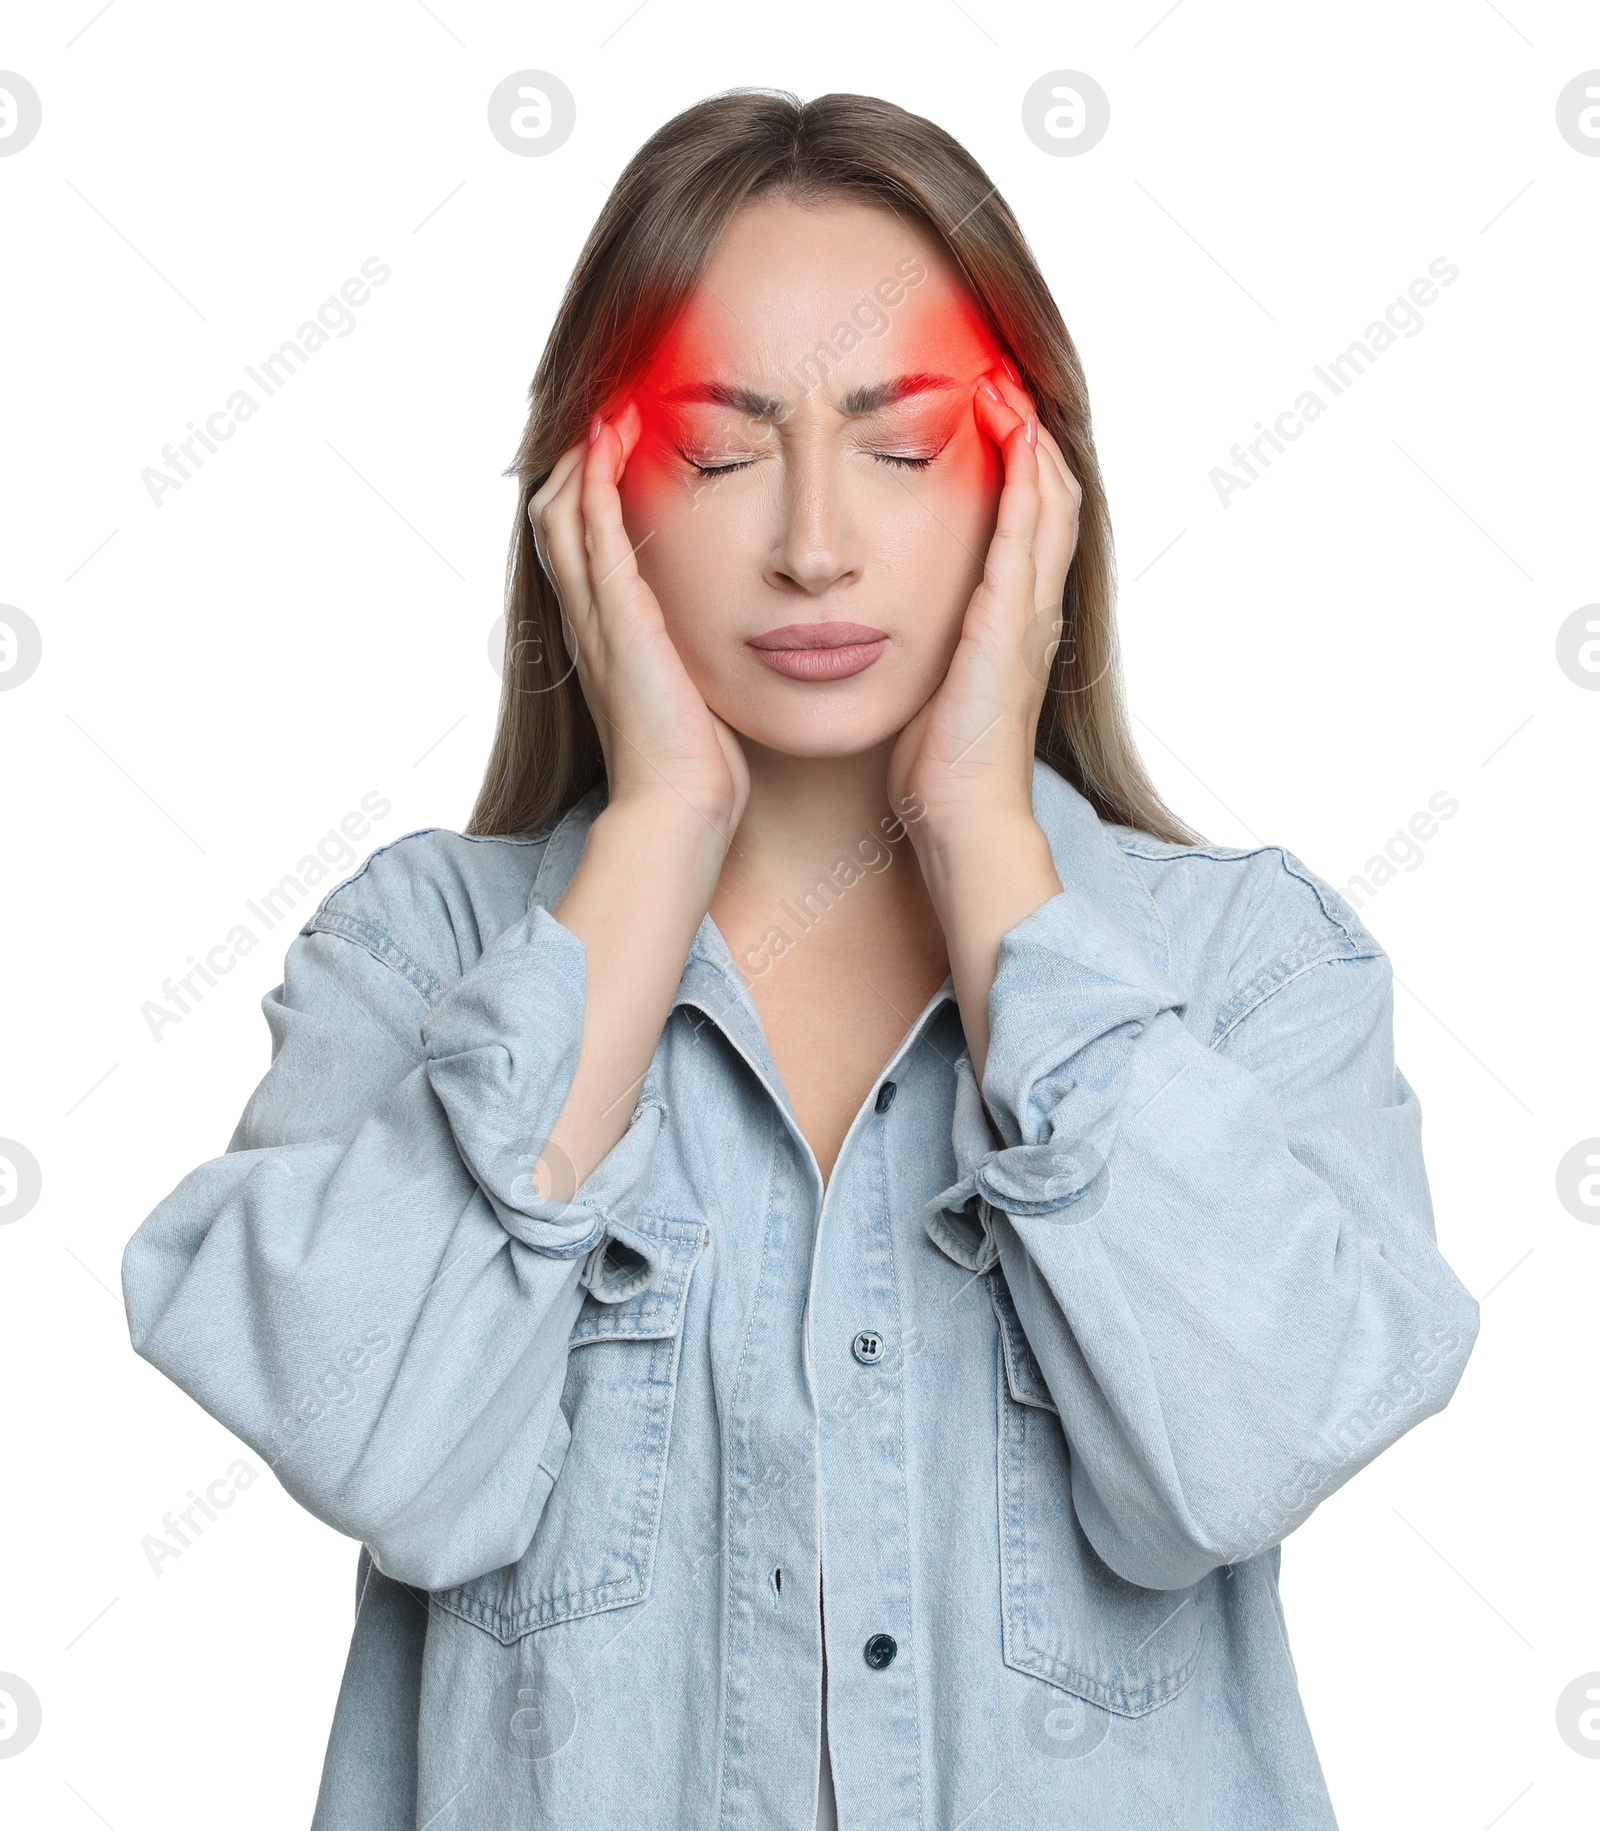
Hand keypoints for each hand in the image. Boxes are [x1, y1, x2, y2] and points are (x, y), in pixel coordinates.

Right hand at [529, 400, 749, 837]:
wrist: (680, 808)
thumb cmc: (698, 767)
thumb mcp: (694, 697)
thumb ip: (696, 663)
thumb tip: (733, 643)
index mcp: (604, 639)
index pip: (579, 547)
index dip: (589, 494)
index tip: (621, 449)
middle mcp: (587, 622)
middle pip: (556, 517)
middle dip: (575, 461)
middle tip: (608, 412)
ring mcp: (595, 618)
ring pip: (561, 512)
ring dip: (581, 455)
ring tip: (609, 406)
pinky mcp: (617, 618)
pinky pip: (593, 530)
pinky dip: (596, 478)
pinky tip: (612, 436)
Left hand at [887, 362, 1079, 1080]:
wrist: (958, 820)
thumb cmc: (935, 768)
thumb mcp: (928, 688)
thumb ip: (921, 648)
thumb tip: (876, 619)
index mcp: (1007, 622)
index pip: (1020, 523)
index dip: (1012, 467)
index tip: (983, 413)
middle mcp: (1029, 607)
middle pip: (1048, 496)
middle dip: (1030, 433)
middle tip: (1004, 373)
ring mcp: (1029, 610)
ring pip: (1050, 498)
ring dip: (1033, 433)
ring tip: (1009, 377)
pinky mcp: (1013, 619)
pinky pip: (1030, 526)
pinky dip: (1027, 471)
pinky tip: (1012, 424)